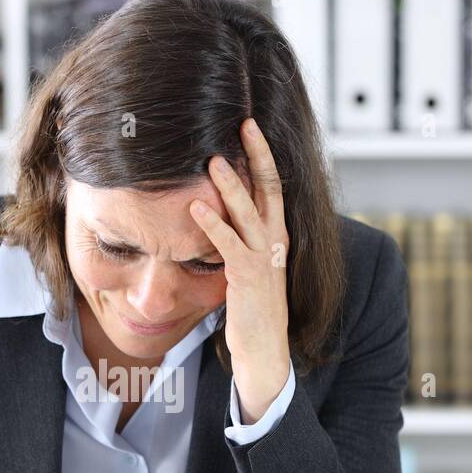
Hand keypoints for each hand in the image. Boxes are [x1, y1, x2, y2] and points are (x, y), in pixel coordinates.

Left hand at [189, 117, 290, 422]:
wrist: (264, 350)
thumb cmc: (253, 309)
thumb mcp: (249, 265)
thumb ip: (241, 238)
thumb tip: (221, 212)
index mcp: (277, 235)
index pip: (273, 186)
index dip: (263, 155)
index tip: (249, 127)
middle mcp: (275, 241)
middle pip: (270, 188)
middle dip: (258, 154)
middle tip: (243, 122)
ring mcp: (263, 259)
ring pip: (249, 212)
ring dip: (231, 185)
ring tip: (213, 159)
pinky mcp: (246, 278)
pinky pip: (229, 245)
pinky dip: (212, 225)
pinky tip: (194, 207)